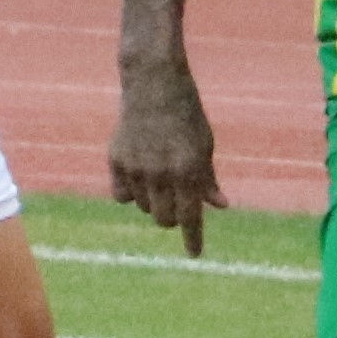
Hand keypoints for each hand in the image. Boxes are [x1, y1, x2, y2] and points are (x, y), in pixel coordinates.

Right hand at [108, 64, 224, 249]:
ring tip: (159, 175)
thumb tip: (220, 206)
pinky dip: (132, 193)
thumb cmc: (186, 113)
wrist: (153, 82)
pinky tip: (139, 175)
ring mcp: (136, 168)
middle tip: (177, 202)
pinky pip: (122, 196)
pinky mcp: (116, 160)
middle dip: (173, 217)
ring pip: (144, 207)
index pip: (191, 217)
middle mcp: (162, 173)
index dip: (193, 239)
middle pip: (165, 220)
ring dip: (154, 201)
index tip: (195, 255)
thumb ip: (208, 179)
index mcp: (189, 170)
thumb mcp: (205, 144)